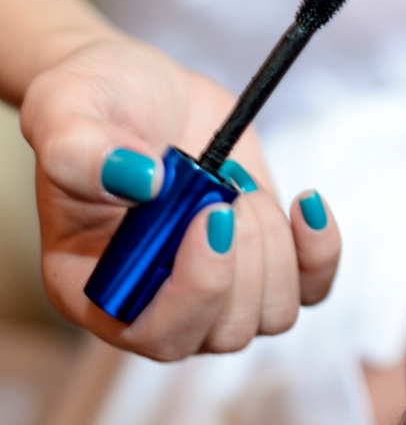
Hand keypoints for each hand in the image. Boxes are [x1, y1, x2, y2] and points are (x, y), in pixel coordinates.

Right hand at [20, 36, 340, 360]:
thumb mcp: (65, 109)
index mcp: (93, 288)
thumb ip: (80, 149)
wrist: (140, 90)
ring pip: (273, 316)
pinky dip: (321, 253)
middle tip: (224, 185)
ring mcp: (216, 289)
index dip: (197, 290)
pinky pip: (311, 290)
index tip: (214, 217)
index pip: (155, 334)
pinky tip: (306, 204)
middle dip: (243, 255)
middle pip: (226, 332)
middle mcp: (156, 303)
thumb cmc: (92, 103)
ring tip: (240, 186)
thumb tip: (142, 182)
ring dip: (274, 247)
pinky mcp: (261, 263)